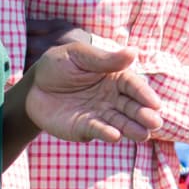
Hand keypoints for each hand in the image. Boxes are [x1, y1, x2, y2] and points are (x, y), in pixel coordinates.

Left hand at [15, 35, 161, 143]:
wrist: (33, 87)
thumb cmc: (58, 66)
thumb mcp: (78, 56)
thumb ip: (104, 59)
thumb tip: (134, 52)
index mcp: (115, 77)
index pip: (133, 86)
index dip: (144, 94)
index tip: (155, 104)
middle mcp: (112, 98)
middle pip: (132, 107)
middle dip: (144, 115)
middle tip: (155, 123)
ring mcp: (100, 114)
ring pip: (120, 122)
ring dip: (132, 129)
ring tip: (143, 135)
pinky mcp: (85, 128)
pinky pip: (98, 131)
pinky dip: (106, 134)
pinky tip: (115, 136)